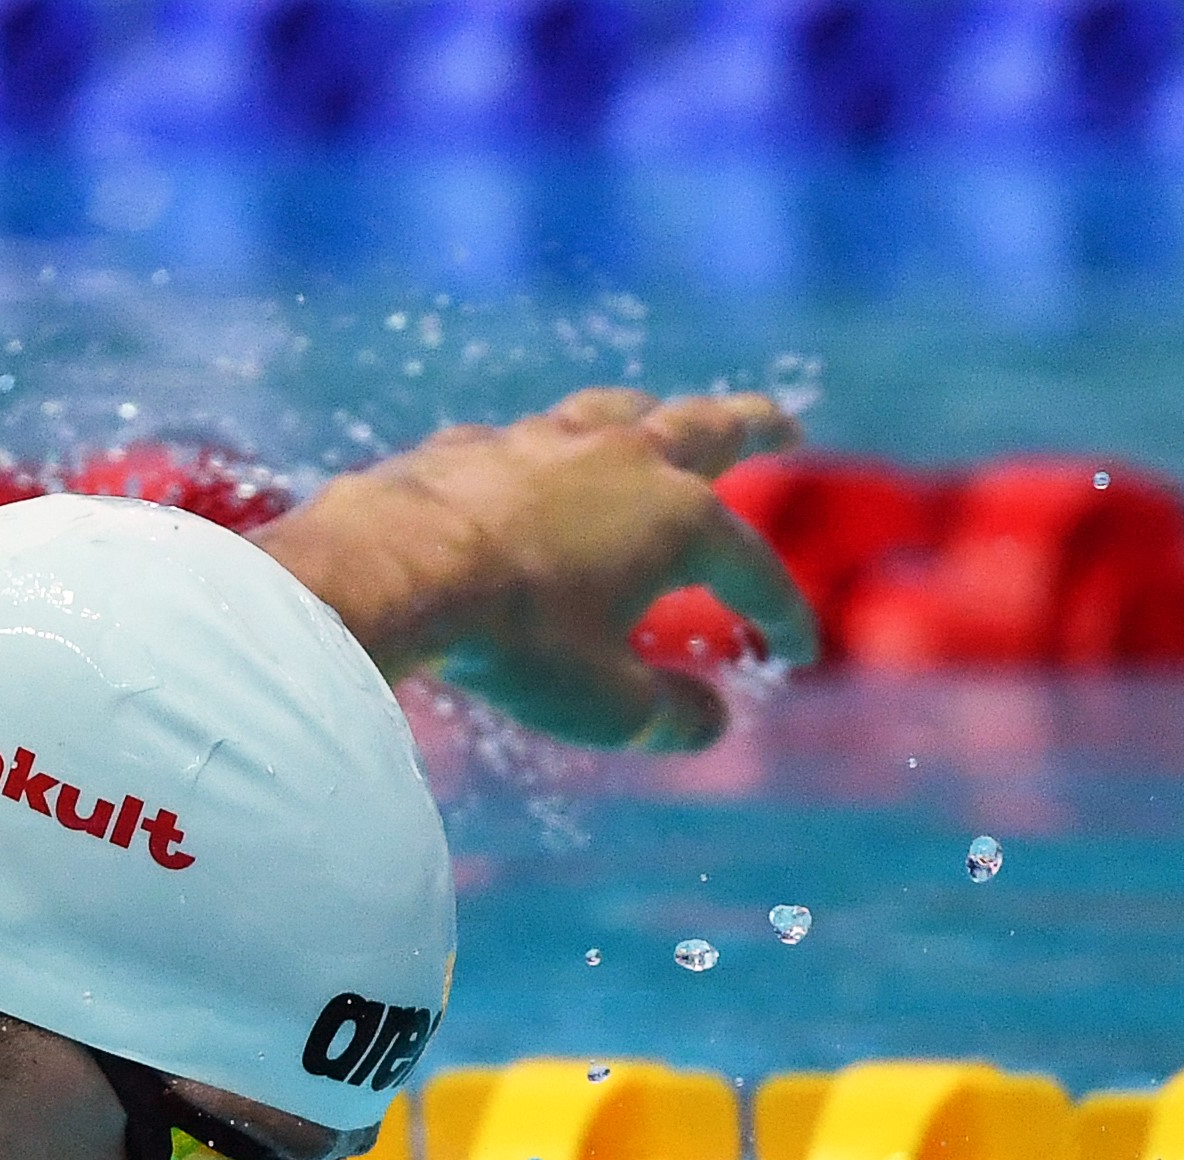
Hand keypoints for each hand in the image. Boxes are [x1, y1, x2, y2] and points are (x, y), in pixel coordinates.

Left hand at [266, 387, 820, 750]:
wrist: (389, 572)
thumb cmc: (509, 643)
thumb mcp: (602, 705)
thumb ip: (667, 715)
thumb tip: (711, 724)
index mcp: (680, 521)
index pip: (752, 572)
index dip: (782, 616)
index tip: (795, 652)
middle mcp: (626, 461)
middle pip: (711, 430)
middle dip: (756, 429)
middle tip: (784, 426)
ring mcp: (547, 441)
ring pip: (621, 411)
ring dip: (654, 416)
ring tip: (665, 420)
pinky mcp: (474, 445)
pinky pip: (525, 439)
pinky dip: (547, 452)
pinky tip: (532, 463)